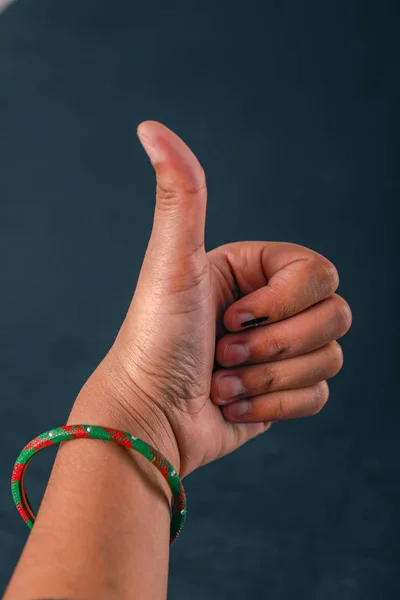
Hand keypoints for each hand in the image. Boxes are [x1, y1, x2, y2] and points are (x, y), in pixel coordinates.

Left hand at [93, 121, 351, 477]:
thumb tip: (151, 127)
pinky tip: (231, 405)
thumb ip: (180, 194)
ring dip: (268, 378)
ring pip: (329, 358)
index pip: (320, 272)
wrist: (149, 418)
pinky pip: (319, 396)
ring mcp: (281, 351)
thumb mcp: (170, 262)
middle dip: (276, 343)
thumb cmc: (154, 339)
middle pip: (336, 315)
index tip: (232, 314)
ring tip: (222, 380)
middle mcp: (272, 307)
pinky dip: (273, 406)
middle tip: (224, 350)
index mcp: (254, 271)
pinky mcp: (285, 392)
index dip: (284, 300)